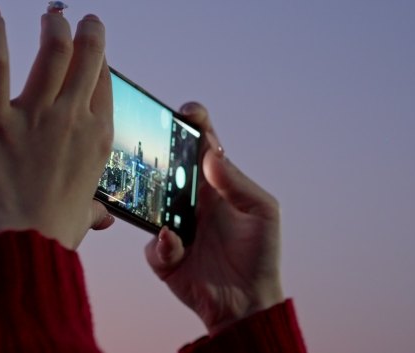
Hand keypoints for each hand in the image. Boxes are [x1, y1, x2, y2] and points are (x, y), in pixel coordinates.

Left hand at [0, 5, 113, 249]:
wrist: (19, 249)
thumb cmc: (52, 234)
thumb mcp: (82, 217)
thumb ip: (93, 208)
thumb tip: (101, 214)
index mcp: (98, 138)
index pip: (103, 84)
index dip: (98, 63)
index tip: (92, 53)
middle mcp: (72, 118)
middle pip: (87, 57)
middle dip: (87, 31)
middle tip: (80, 19)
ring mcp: (34, 115)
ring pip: (52, 51)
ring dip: (53, 27)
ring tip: (50, 15)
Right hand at [145, 102, 283, 333]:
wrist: (247, 303)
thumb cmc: (260, 255)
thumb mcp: (262, 211)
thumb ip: (237, 182)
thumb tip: (211, 154)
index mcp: (217, 186)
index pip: (202, 147)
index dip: (194, 124)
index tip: (187, 111)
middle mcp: (193, 201)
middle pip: (170, 168)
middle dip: (161, 154)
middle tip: (157, 146)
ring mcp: (176, 227)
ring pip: (152, 203)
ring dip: (154, 200)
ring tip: (166, 204)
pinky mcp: (165, 255)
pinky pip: (153, 244)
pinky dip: (162, 244)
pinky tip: (175, 245)